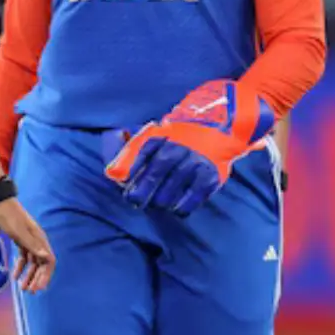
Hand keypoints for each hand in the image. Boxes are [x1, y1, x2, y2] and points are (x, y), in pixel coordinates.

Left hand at [0, 198, 53, 292]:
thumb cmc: (9, 216)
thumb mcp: (19, 231)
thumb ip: (32, 244)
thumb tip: (46, 257)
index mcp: (40, 239)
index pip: (49, 261)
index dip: (45, 275)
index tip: (39, 287)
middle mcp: (37, 241)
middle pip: (42, 264)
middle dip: (37, 278)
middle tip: (30, 291)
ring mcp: (29, 241)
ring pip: (32, 262)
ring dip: (29, 276)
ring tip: (23, 288)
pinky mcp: (21, 240)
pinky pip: (24, 257)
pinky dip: (20, 267)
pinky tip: (14, 276)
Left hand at [104, 80, 273, 216]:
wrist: (220, 127)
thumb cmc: (181, 135)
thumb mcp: (157, 135)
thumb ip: (135, 152)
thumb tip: (114, 173)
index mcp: (163, 139)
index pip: (141, 159)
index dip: (132, 176)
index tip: (126, 189)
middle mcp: (178, 151)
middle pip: (154, 177)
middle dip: (142, 193)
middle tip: (136, 202)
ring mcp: (195, 165)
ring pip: (170, 191)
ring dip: (160, 201)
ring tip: (158, 203)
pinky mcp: (210, 178)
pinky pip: (191, 200)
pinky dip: (181, 207)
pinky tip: (176, 208)